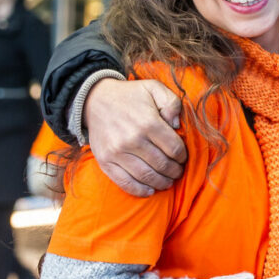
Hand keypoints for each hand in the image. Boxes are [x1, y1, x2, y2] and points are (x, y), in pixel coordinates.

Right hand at [84, 78, 185, 196]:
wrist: (95, 100)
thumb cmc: (130, 95)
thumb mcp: (154, 88)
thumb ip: (172, 102)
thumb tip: (177, 124)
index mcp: (148, 122)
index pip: (174, 148)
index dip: (182, 156)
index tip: (183, 157)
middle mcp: (132, 139)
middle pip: (162, 165)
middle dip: (174, 171)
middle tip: (177, 171)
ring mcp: (117, 152)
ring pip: (146, 176)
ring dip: (162, 182)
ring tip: (168, 181)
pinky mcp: (105, 161)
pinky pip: (125, 182)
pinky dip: (140, 190)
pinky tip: (150, 190)